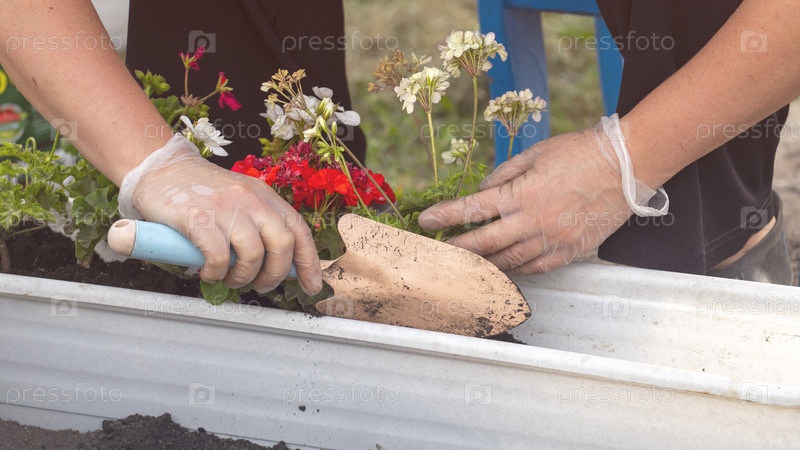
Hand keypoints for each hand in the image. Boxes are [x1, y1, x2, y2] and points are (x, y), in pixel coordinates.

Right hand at [119, 134, 321, 293]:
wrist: (161, 168)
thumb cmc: (200, 191)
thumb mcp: (240, 199)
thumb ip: (260, 222)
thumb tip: (280, 261)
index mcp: (265, 196)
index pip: (298, 231)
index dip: (308, 262)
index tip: (311, 284)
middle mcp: (251, 200)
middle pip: (282, 244)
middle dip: (275, 274)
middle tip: (261, 284)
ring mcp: (226, 209)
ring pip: (253, 254)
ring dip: (243, 277)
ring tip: (230, 279)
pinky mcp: (199, 219)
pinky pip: (218, 258)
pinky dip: (216, 273)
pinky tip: (208, 273)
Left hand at [418, 127, 631, 274]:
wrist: (626, 166)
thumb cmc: (580, 153)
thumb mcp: (535, 154)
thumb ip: (504, 176)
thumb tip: (482, 194)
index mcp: (522, 193)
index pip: (474, 209)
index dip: (447, 216)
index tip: (427, 221)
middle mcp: (534, 220)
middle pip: (485, 244)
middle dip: (457, 249)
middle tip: (439, 252)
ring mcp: (552, 239)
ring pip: (509, 262)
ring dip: (482, 265)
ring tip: (464, 265)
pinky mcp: (570, 251)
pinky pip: (536, 268)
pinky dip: (515, 271)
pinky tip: (501, 270)